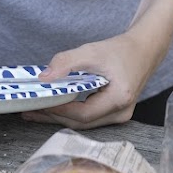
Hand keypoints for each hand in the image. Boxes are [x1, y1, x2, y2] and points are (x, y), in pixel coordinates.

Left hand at [23, 29, 161, 128]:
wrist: (143, 50)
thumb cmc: (120, 50)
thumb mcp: (91, 51)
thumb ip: (66, 62)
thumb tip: (43, 78)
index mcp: (119, 99)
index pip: (83, 113)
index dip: (59, 110)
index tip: (38, 104)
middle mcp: (121, 113)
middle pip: (82, 123)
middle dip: (55, 117)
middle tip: (29, 112)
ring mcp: (120, 116)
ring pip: (85, 123)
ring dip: (61, 117)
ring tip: (37, 112)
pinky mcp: (115, 113)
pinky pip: (89, 117)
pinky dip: (71, 113)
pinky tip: (55, 108)